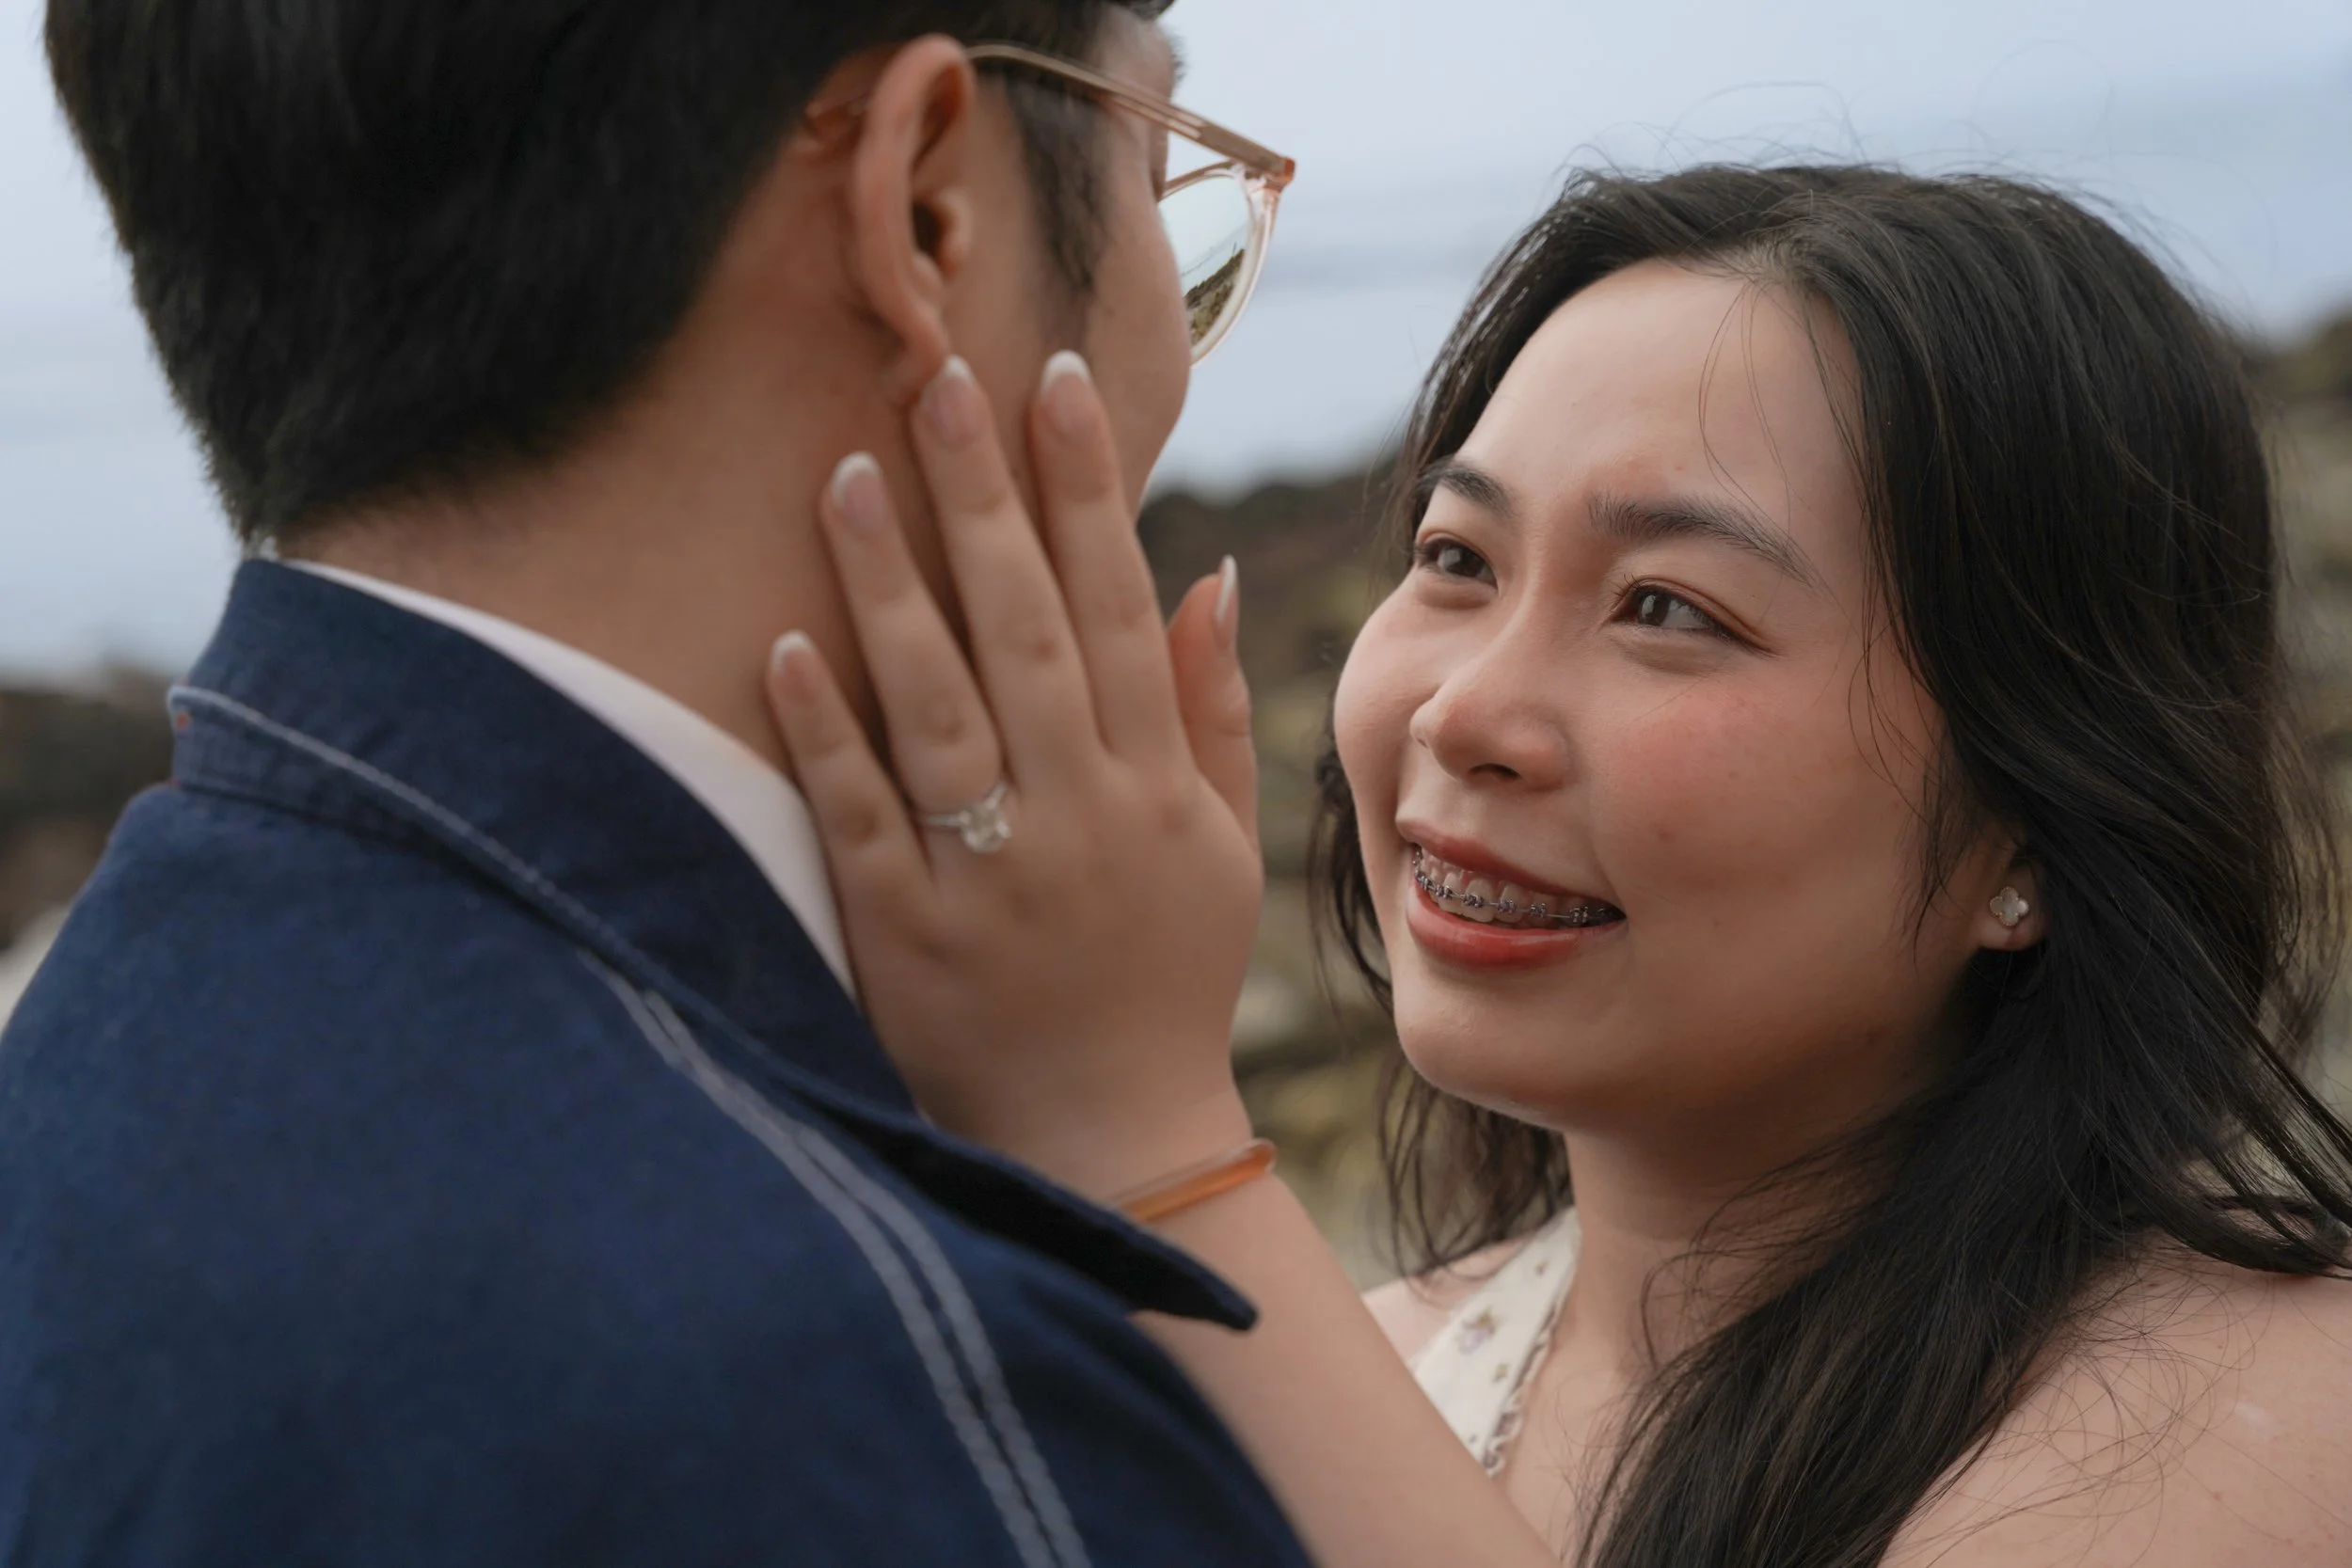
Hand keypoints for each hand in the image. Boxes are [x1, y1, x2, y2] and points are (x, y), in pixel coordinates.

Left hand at [764, 352, 1261, 1200]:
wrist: (1113, 1143)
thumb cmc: (1167, 979)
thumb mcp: (1219, 847)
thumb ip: (1208, 710)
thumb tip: (1205, 570)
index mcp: (1152, 787)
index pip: (1118, 609)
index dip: (1088, 492)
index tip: (1055, 386)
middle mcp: (1078, 817)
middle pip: (1028, 632)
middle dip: (983, 499)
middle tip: (937, 380)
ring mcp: (989, 877)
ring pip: (938, 707)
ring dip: (892, 588)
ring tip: (845, 473)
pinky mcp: (905, 935)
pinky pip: (861, 817)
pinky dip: (826, 731)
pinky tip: (788, 641)